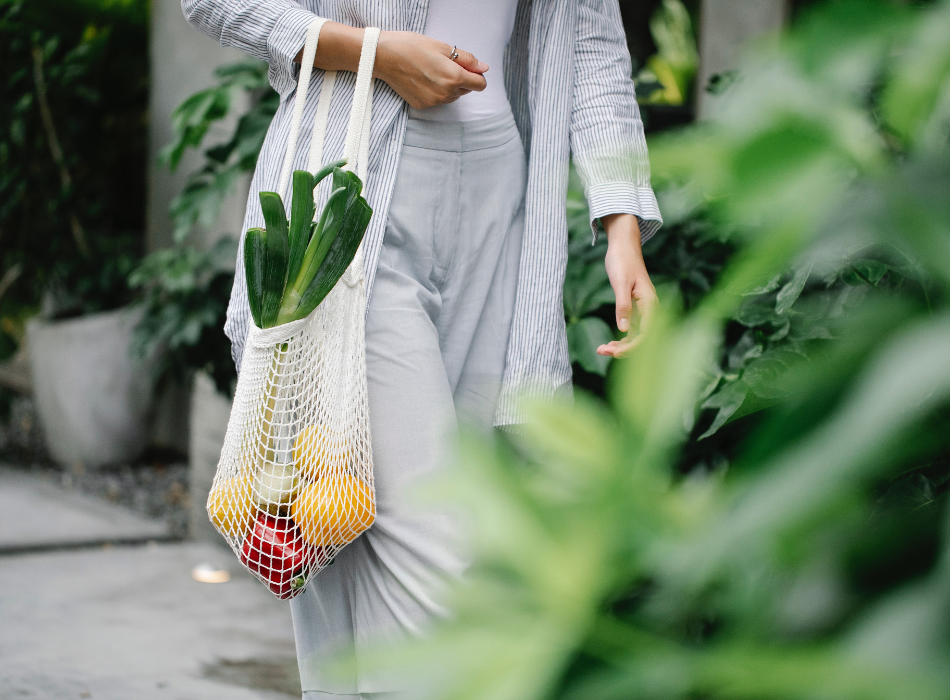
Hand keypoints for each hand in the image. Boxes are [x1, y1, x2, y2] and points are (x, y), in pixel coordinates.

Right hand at [375, 32, 487, 108]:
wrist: (384, 56)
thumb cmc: (412, 47)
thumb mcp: (442, 47)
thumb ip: (467, 59)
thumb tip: (484, 68)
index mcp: (454, 77)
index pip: (480, 85)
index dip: (476, 75)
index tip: (468, 68)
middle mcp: (446, 93)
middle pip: (465, 90)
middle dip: (461, 79)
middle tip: (443, 64)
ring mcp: (433, 102)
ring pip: (451, 96)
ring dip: (448, 86)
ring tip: (431, 71)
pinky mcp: (422, 105)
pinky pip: (437, 100)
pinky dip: (434, 92)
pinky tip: (422, 80)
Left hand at [596, 213, 656, 358]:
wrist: (623, 246)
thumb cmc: (623, 261)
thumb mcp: (620, 283)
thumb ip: (623, 306)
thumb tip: (623, 330)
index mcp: (650, 303)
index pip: (646, 333)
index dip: (631, 346)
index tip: (614, 352)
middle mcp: (650, 309)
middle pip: (642, 338)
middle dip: (624, 349)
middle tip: (601, 351)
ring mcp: (643, 310)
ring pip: (636, 336)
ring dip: (621, 346)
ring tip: (601, 350)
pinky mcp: (635, 309)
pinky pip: (631, 329)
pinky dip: (621, 338)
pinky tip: (608, 344)